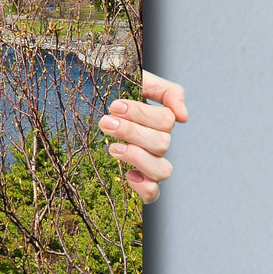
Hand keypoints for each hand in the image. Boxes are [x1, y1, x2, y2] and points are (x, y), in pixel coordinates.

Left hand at [99, 70, 187, 203]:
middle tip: (106, 122)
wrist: (88, 99)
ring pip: (162, 170)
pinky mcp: (137, 180)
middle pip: (162, 143)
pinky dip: (144, 187)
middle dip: (131, 132)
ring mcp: (149, 163)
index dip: (141, 114)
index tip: (115, 106)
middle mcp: (157, 143)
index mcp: (159, 120)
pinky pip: (152, 194)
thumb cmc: (115, 89)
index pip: (166, 120)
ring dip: (137, 157)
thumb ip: (167, 91)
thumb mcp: (139, 79)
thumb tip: (184, 117)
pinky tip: (127, 175)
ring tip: (112, 147)